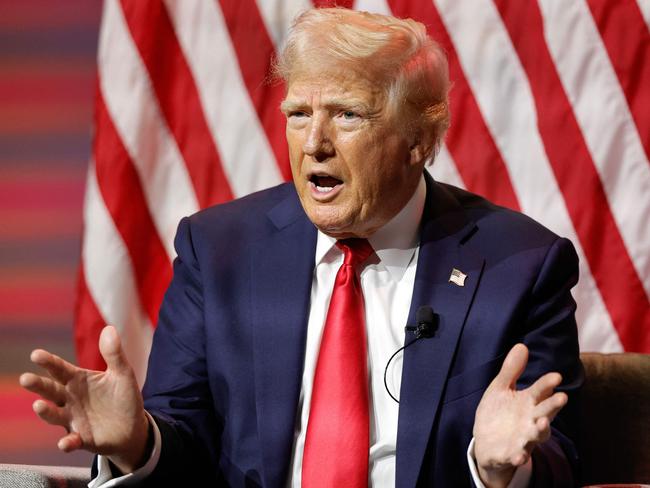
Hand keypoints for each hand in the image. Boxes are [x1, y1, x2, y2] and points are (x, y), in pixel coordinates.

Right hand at [19, 326, 149, 473]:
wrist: (133, 427)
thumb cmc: (123, 397)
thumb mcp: (122, 374)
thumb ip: (114, 354)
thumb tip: (109, 328)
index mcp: (78, 380)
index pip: (60, 369)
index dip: (48, 362)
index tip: (36, 354)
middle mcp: (70, 399)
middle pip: (50, 391)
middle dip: (38, 385)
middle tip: (26, 379)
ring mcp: (73, 419)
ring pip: (55, 415)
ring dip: (46, 412)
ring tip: (38, 405)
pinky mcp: (81, 439)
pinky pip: (71, 441)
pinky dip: (67, 442)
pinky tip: (65, 443)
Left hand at [473, 344, 567, 487]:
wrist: (486, 443)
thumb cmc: (499, 413)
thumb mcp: (501, 389)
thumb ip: (512, 370)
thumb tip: (522, 345)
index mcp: (528, 403)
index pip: (541, 391)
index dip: (547, 384)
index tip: (556, 376)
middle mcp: (530, 421)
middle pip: (545, 412)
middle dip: (553, 405)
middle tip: (562, 397)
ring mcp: (523, 438)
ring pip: (536, 435)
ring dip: (540, 430)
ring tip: (542, 423)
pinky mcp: (510, 453)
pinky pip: (516, 456)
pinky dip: (518, 456)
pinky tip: (519, 456)